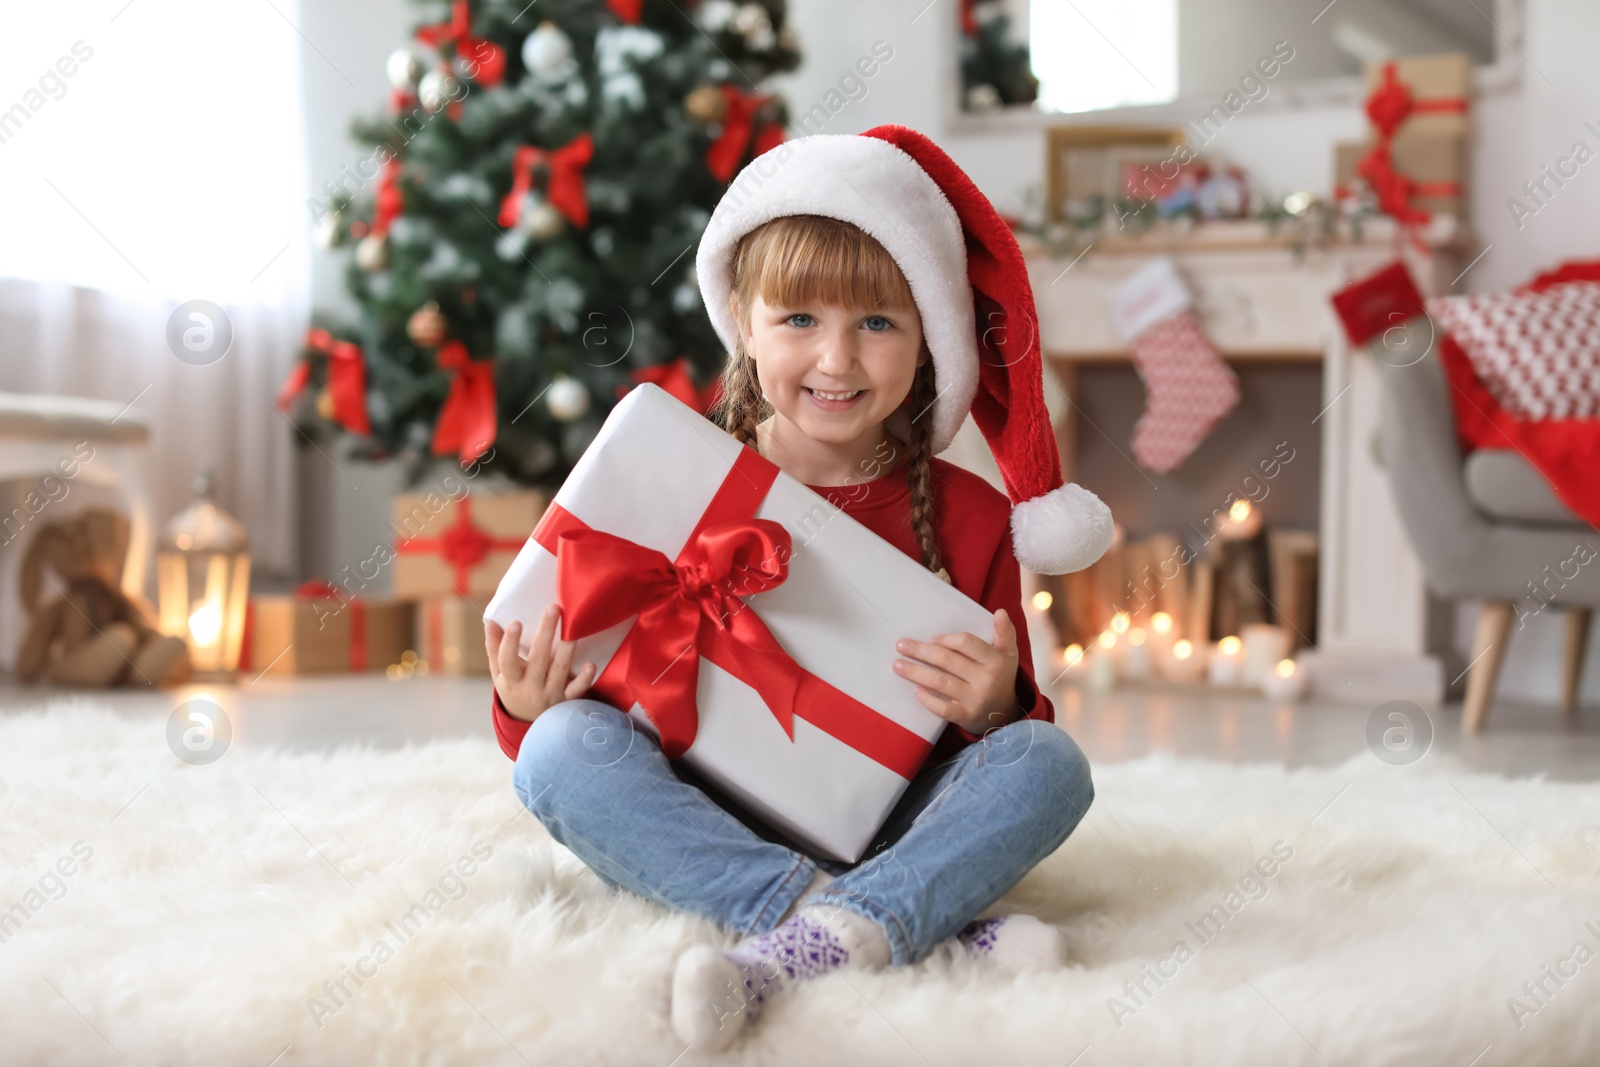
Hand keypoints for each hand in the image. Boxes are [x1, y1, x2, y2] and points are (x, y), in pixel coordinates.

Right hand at [484, 604, 597, 722]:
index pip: (507, 661)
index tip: (516, 621)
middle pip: (538, 659)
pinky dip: (585, 679)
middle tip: (553, 608)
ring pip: (559, 670)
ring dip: (567, 649)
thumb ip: (495, 648)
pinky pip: (577, 691)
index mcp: (511, 680)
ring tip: (574, 626)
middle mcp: (530, 688)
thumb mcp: (499, 673)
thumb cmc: (514, 689)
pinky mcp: (566, 700)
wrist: (528, 723)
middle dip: (545, 633)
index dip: (509, 642)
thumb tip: (490, 620)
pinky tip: (591, 664)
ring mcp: (550, 694)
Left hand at [892, 609, 1021, 734]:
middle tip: (901, 645)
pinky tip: (915, 690)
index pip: (966, 643)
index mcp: (995, 660)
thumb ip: (1005, 632)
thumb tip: (1000, 611)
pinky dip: (927, 699)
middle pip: (947, 660)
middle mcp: (986, 680)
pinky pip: (942, 708)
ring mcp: (975, 699)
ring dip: (915, 672)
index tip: (931, 639)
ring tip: (897, 665)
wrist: (1005, 714)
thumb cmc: (1001, 677)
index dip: (945, 639)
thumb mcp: (1009, 654)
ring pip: (940, 682)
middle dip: (920, 651)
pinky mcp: (965, 716)